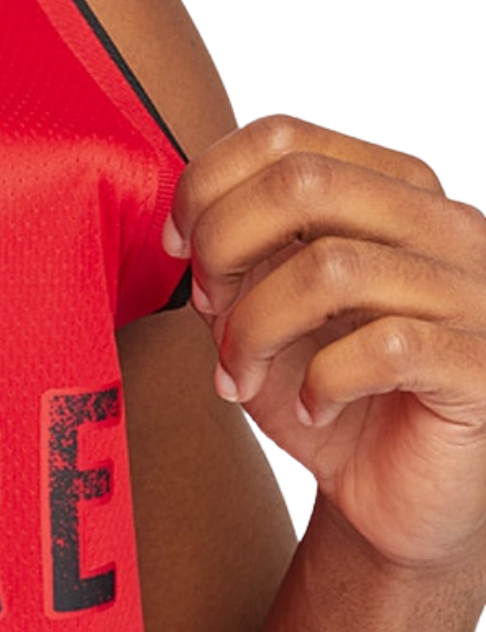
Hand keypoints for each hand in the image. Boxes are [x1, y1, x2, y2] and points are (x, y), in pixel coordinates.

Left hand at [168, 115, 485, 574]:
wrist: (397, 493)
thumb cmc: (326, 387)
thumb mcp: (262, 306)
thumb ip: (234, 251)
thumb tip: (187, 225)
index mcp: (392, 190)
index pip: (285, 138)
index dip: (206, 184)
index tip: (176, 246)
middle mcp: (444, 225)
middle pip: (303, 182)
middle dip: (225, 242)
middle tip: (209, 308)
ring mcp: (473, 292)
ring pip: (331, 267)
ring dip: (256, 327)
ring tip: (240, 374)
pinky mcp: (481, 365)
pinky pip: (385, 347)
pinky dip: (321, 381)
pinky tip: (313, 406)